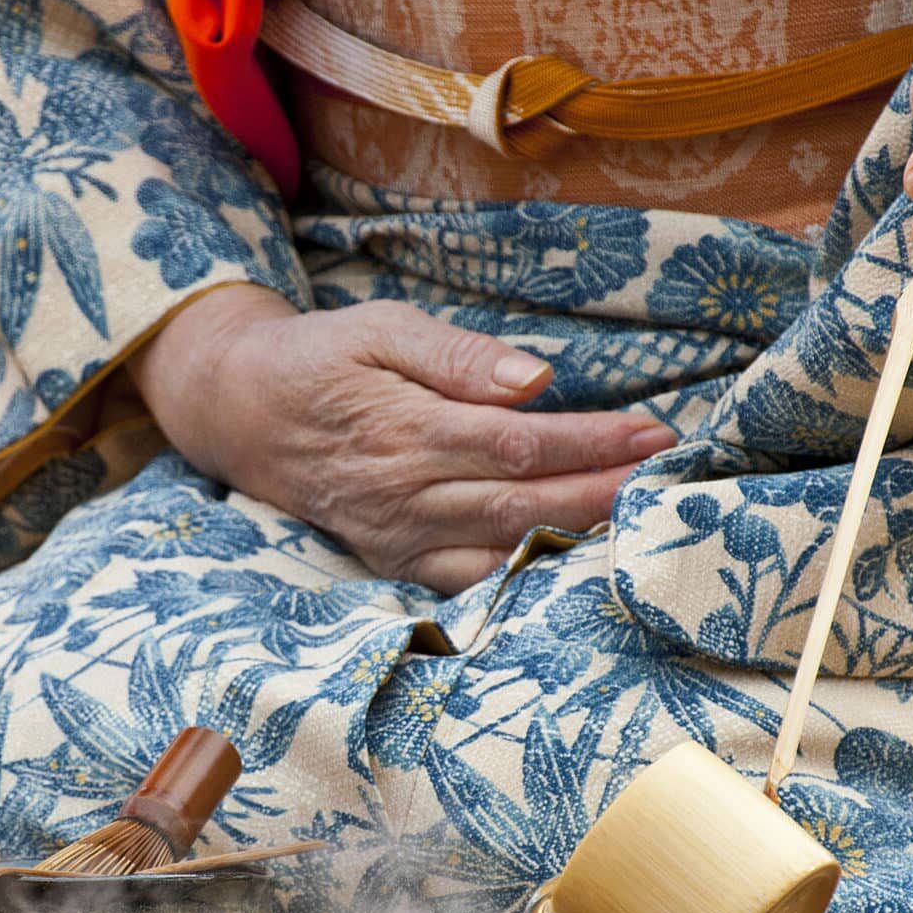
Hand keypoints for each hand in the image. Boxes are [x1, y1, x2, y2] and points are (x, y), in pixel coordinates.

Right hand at [130, 287, 677, 592]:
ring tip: (642, 522)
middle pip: (525, 503)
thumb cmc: (320, 360)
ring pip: (504, 550)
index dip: (593, 442)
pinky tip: (573, 567)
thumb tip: (536, 379)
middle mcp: (406, 494)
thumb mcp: (378, 328)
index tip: (654, 432)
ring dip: (577, 540)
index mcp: (407, 428)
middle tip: (672, 480)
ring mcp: (399, 537)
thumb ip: (458, 357)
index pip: (521, 442)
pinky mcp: (394, 561)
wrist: (240, 413)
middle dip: (605, 493)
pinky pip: (468, 584)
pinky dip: (522, 582)